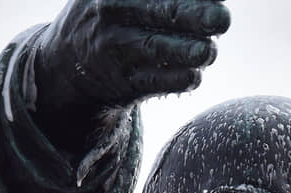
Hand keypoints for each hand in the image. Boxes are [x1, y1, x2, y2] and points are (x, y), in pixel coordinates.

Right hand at [34, 0, 229, 146]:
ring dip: (188, 51)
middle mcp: (114, 13)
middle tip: (222, 18)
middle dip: (195, 15)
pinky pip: (153, 81)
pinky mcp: (123, 82)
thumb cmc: (113, 17)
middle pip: (162, 11)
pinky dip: (175, 79)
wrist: (68, 63)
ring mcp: (117, 48)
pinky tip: (194, 76)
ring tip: (208, 52)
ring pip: (157, 48)